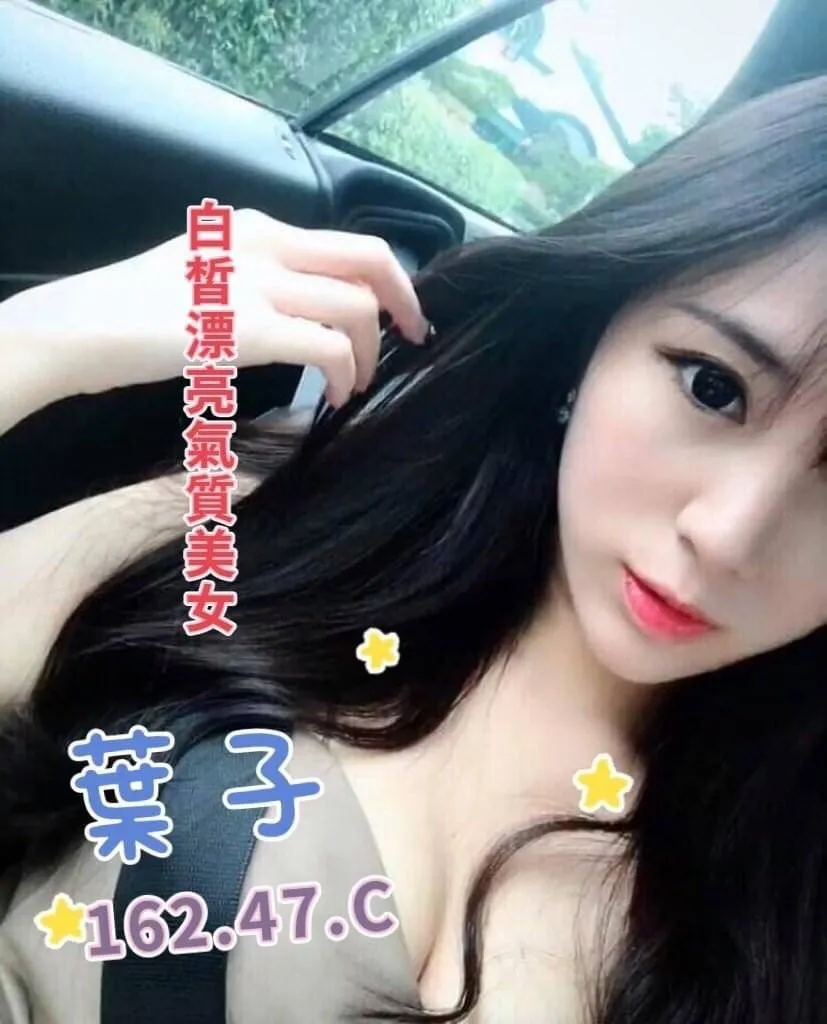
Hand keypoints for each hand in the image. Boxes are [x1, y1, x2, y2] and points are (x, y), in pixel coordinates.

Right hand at [1, 209, 428, 408]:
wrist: (79, 326)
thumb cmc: (134, 310)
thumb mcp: (202, 270)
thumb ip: (253, 276)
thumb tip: (298, 308)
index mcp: (258, 227)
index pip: (349, 242)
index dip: (391, 278)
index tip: (401, 313)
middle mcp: (266, 242)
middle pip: (371, 258)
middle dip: (406, 303)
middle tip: (415, 340)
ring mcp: (258, 282)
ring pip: (357, 306)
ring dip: (370, 354)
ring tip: (355, 386)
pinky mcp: (248, 328)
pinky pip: (328, 347)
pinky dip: (345, 375)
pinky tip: (333, 398)